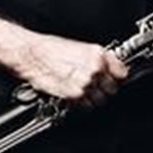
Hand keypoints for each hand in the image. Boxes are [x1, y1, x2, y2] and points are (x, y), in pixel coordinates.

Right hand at [14, 32, 128, 107]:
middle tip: (93, 84)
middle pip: (113, 88)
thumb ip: (97, 59)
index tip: (114, 78)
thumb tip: (110, 67)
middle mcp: (94, 69)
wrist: (30, 55)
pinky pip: (87, 106)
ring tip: (81, 88)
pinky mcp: (75, 96)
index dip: (116, 76)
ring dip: (93, 97)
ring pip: (102, 100)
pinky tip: (73, 92)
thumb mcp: (77, 46)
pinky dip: (82, 103)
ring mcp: (85, 84)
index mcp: (96, 54)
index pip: (122, 72)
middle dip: (104, 88)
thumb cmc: (48, 49)